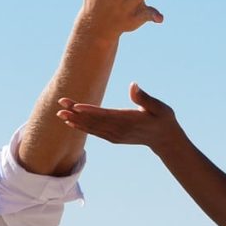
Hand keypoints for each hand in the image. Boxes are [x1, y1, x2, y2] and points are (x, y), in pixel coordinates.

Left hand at [58, 83, 181, 149]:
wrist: (165, 140)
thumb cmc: (164, 120)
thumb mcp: (159, 108)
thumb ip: (145, 98)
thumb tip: (133, 85)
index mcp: (128, 120)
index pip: (105, 115)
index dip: (89, 111)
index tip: (75, 106)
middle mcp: (118, 130)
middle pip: (94, 121)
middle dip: (76, 112)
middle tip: (60, 103)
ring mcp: (115, 136)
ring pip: (91, 128)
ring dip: (75, 121)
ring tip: (60, 114)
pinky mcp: (113, 138)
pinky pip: (95, 133)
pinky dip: (82, 128)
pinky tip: (71, 123)